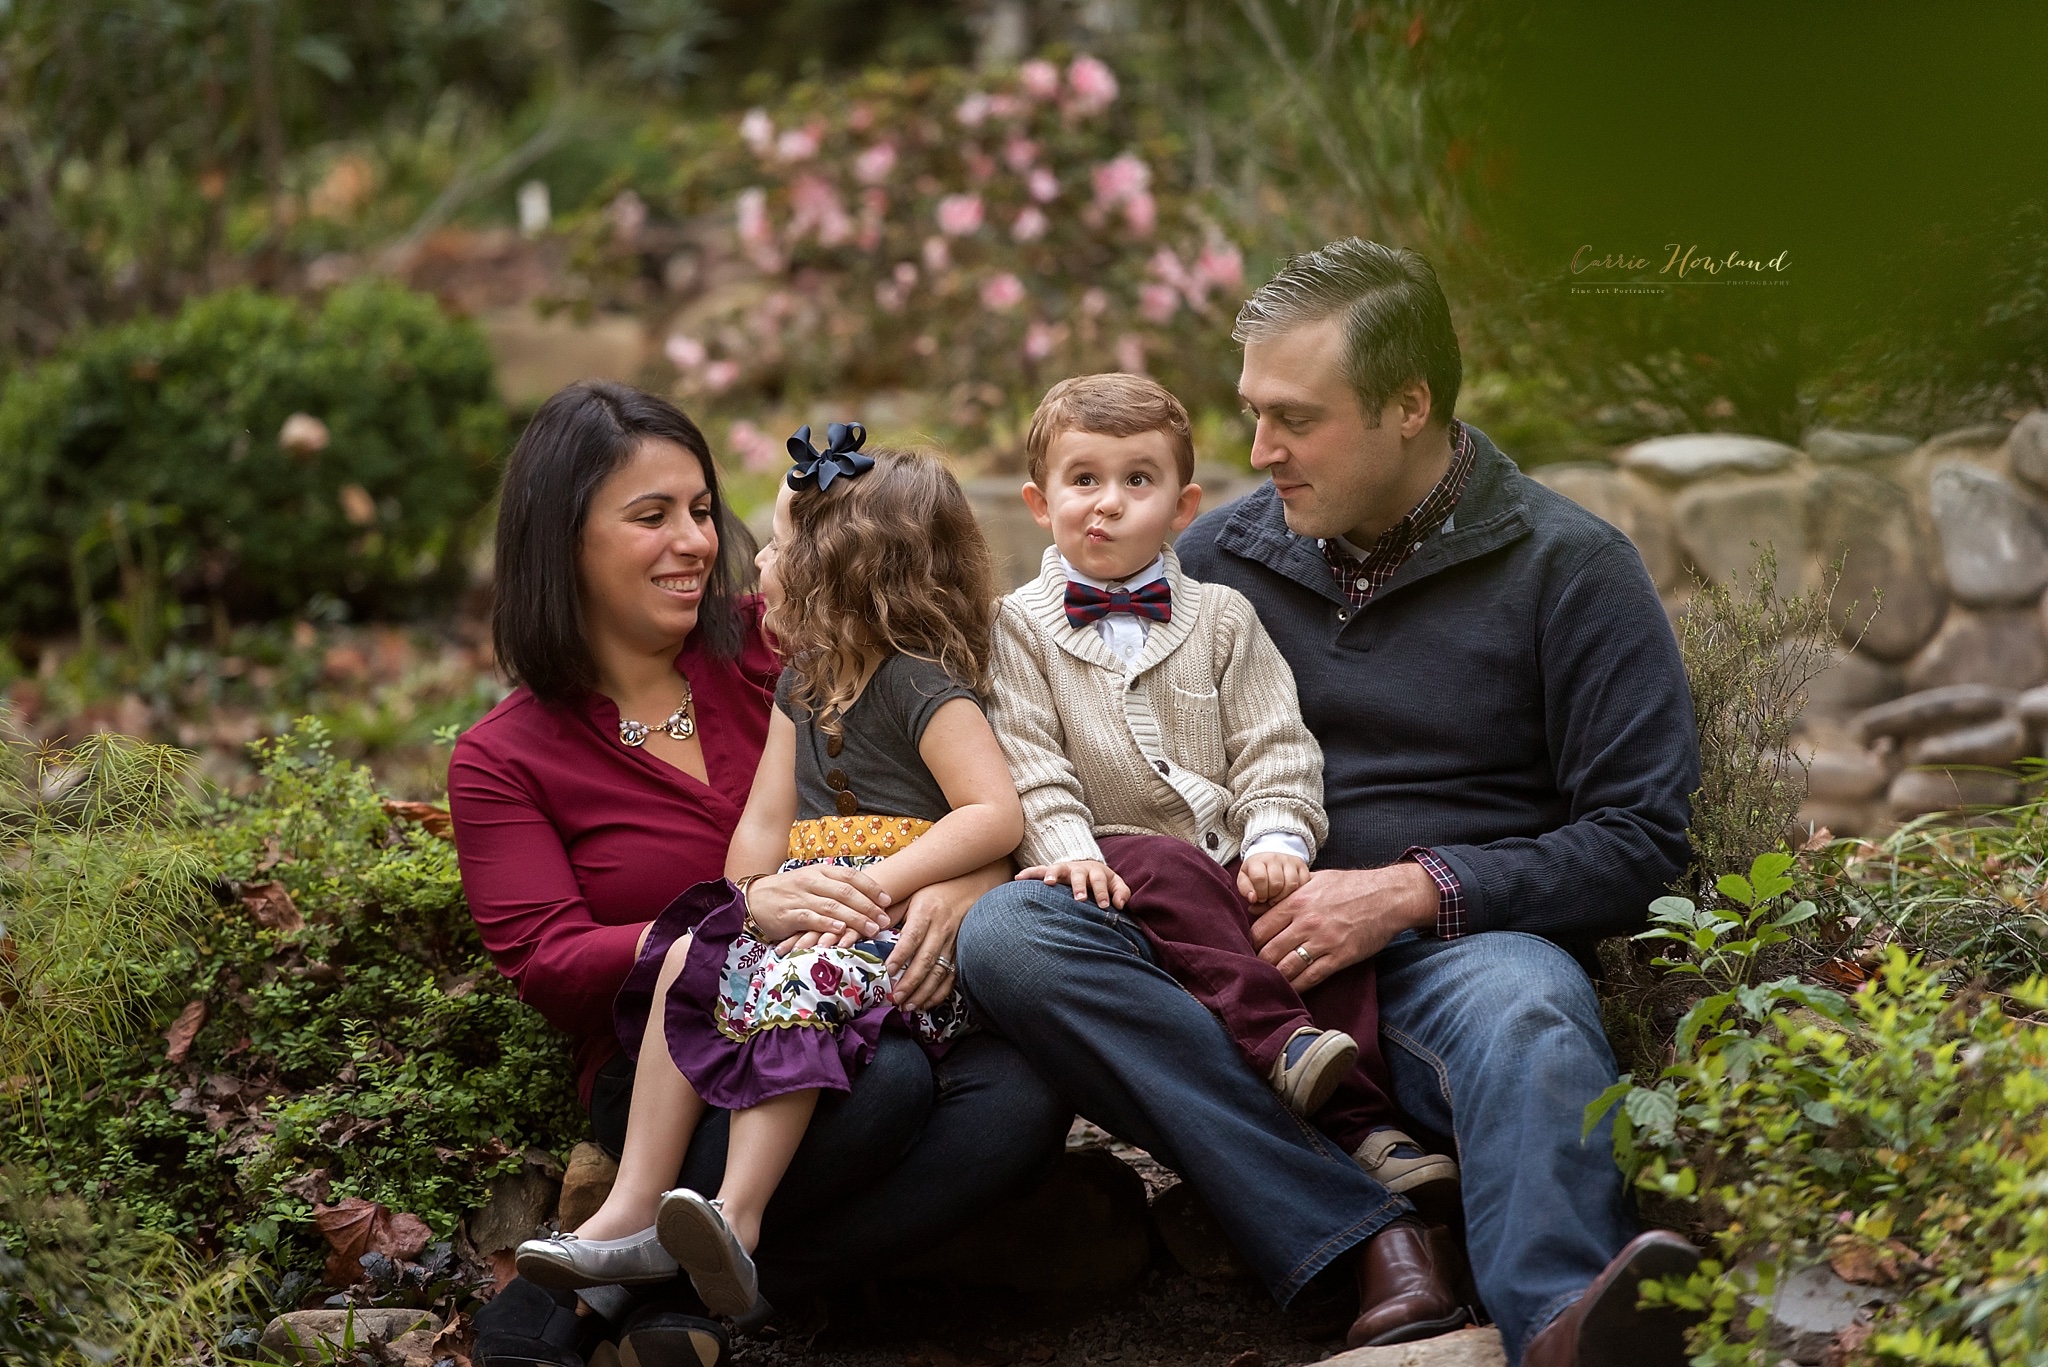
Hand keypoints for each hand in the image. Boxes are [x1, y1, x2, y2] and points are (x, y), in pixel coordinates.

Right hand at [743, 866, 892, 944]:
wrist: (753, 899)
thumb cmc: (789, 892)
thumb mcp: (812, 882)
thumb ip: (834, 887)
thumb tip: (866, 897)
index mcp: (819, 871)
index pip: (850, 876)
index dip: (871, 887)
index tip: (887, 900)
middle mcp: (811, 882)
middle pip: (845, 892)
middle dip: (868, 906)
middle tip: (884, 919)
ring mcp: (799, 897)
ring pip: (832, 906)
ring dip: (855, 918)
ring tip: (871, 928)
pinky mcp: (788, 914)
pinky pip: (811, 918)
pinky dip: (827, 923)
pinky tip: (841, 929)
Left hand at [886, 860, 1005, 1009]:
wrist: (974, 883)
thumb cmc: (935, 889)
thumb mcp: (911, 895)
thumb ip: (891, 913)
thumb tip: (867, 929)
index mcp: (927, 912)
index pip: (912, 936)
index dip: (900, 955)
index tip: (888, 971)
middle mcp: (943, 927)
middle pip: (926, 959)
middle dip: (911, 982)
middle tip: (896, 998)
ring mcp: (955, 940)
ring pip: (940, 971)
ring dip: (924, 992)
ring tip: (909, 1006)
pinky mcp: (963, 950)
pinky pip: (952, 975)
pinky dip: (940, 991)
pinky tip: (927, 1002)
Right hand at [1014, 859, 1129, 909]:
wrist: (1086, 866)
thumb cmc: (1101, 881)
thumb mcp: (1115, 884)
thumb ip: (1121, 893)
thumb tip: (1120, 904)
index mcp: (1096, 872)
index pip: (1100, 882)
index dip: (1102, 893)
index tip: (1104, 906)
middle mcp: (1079, 869)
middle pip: (1079, 875)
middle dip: (1079, 886)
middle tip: (1080, 899)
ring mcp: (1064, 869)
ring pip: (1057, 869)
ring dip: (1053, 875)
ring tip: (1049, 883)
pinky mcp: (1051, 871)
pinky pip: (1038, 870)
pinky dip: (1029, 873)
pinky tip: (1018, 878)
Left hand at [1237, 852, 1310, 906]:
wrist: (1270, 859)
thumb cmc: (1256, 873)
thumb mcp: (1245, 879)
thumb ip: (1245, 889)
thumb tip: (1252, 898)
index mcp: (1257, 860)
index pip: (1259, 878)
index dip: (1260, 893)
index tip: (1259, 898)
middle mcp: (1275, 858)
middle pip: (1276, 883)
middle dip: (1272, 897)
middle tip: (1269, 899)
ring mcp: (1290, 861)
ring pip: (1291, 885)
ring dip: (1284, 897)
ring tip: (1279, 898)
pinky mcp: (1303, 866)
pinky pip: (1303, 883)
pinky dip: (1297, 893)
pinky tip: (1289, 894)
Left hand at [1250, 863, 1438, 991]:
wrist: (1387, 896)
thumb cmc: (1350, 885)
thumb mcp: (1315, 879)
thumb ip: (1286, 892)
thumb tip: (1256, 904)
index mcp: (1297, 901)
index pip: (1259, 929)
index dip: (1252, 942)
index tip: (1253, 948)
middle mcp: (1306, 922)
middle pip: (1269, 951)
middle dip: (1261, 963)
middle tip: (1259, 969)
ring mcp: (1323, 941)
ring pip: (1287, 968)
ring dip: (1276, 977)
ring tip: (1272, 981)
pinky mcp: (1340, 957)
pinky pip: (1311, 977)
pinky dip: (1298, 986)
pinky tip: (1292, 989)